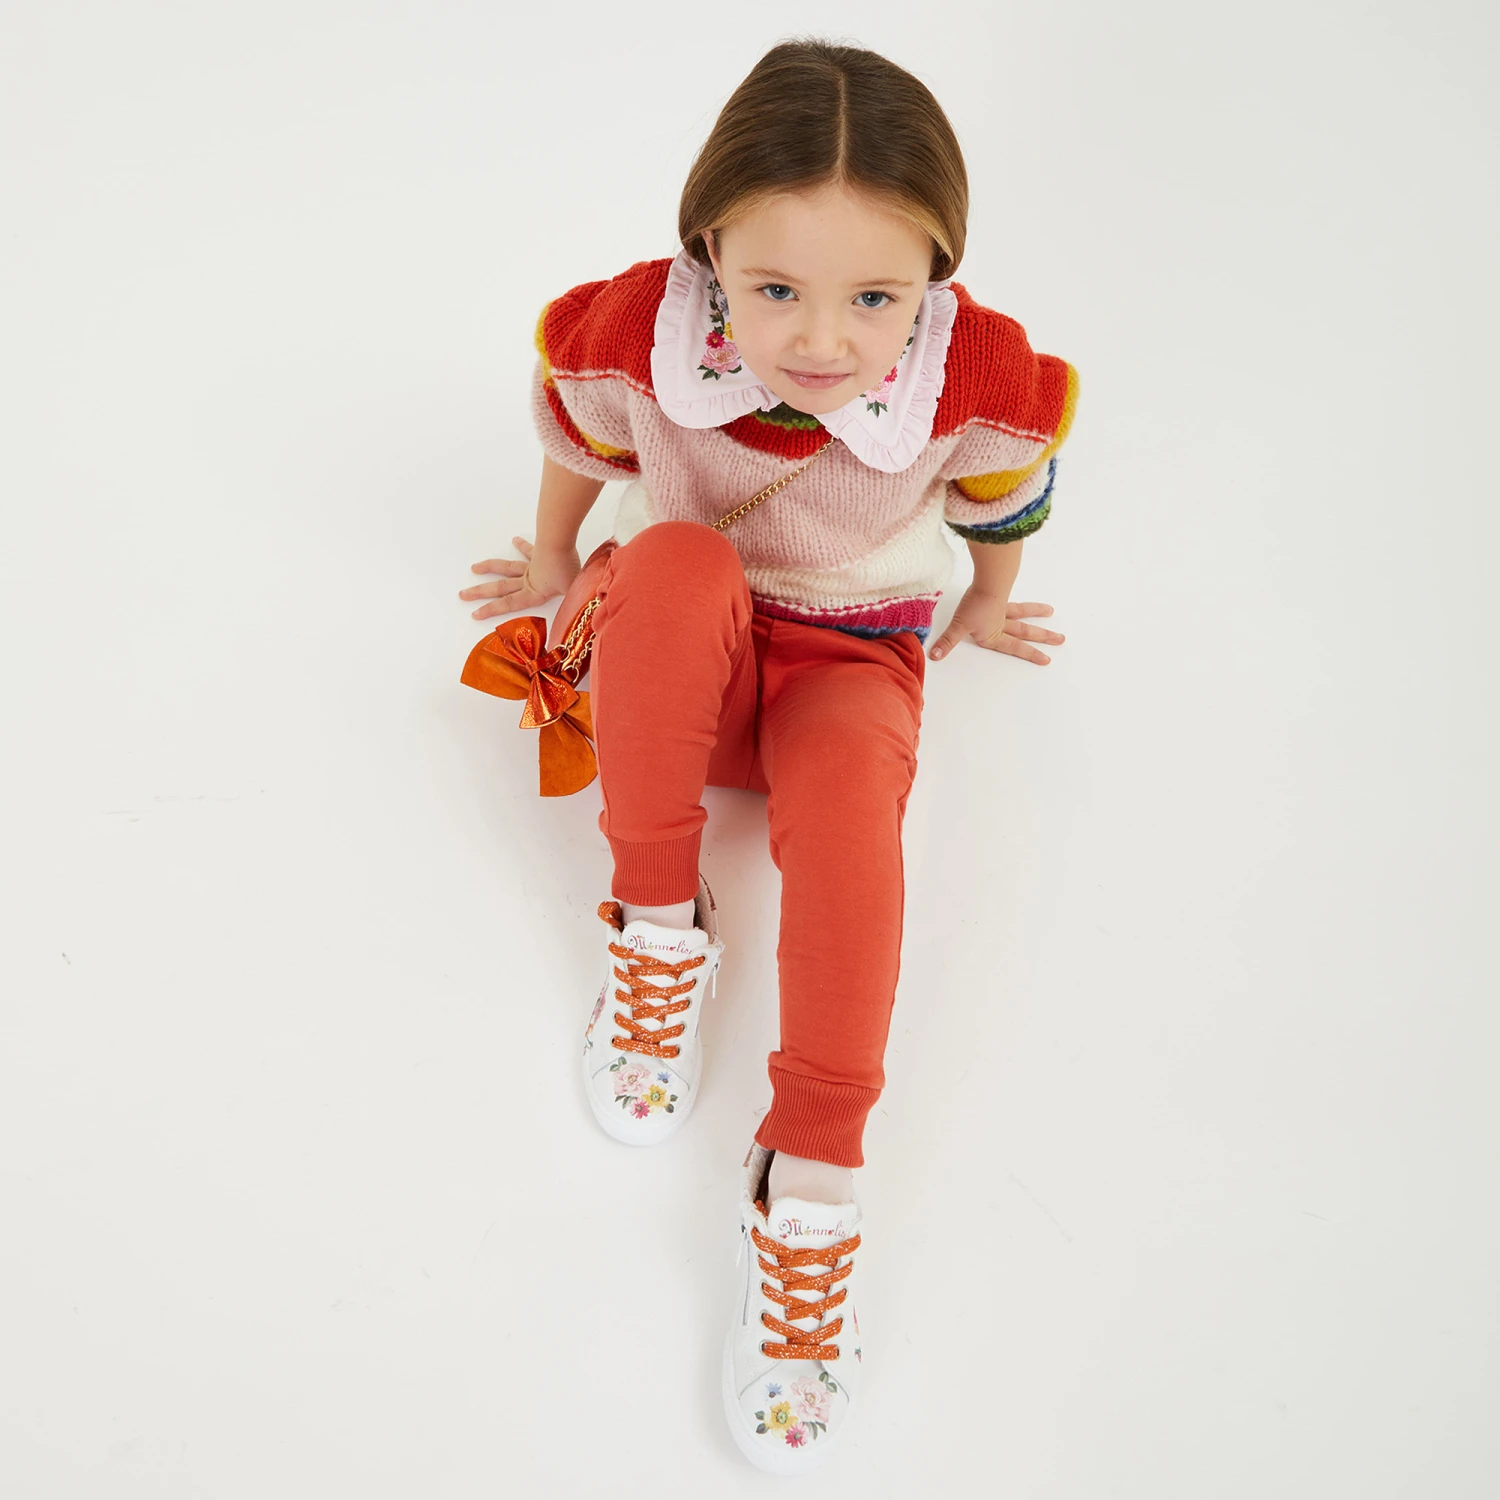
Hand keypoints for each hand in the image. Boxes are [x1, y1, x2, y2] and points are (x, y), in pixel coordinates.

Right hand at [459, 536, 579, 619]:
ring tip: (474, 568)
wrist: (563, 540)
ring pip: (506, 567)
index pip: (508, 604)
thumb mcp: (572, 594)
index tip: (474, 614)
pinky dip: (522, 545)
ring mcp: (532, 565)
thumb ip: (570, 606)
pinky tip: (514, 540)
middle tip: (462, 594)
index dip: (491, 610)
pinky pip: (529, 550)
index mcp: (533, 592)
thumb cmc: (569, 569)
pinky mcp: (540, 551)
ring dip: (490, 568)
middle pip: (500, 587)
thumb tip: (575, 617)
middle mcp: (528, 579)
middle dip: (480, 592)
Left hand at [928, 587, 1064, 664]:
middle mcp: (1002, 624)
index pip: (1014, 648)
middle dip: (1043, 637)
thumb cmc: (974, 606)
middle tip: (1061, 639)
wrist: (987, 582)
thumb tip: (935, 656)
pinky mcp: (1001, 597)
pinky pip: (1016, 603)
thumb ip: (947, 642)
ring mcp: (1003, 610)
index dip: (1030, 654)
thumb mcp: (959, 626)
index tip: (1046, 659)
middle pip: (1025, 632)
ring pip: (1024, 615)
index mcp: (993, 635)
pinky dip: (1027, 605)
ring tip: (1052, 613)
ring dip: (1038, 615)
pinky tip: (1032, 602)